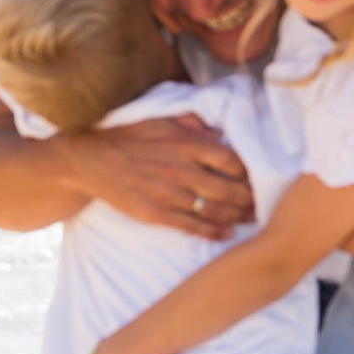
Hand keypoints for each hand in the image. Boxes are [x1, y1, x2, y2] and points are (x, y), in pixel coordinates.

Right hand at [65, 116, 253, 238]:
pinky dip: (212, 231)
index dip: (248, 172)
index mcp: (184, 144)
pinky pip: (191, 226)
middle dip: (249, 199)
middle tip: (263, 204)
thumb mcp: (161, 120)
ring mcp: (167, 193)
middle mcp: (180, 169)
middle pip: (228, 188)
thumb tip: (218, 132)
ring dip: (237, 217)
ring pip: (213, 210)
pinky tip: (226, 233)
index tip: (257, 177)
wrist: (90, 160)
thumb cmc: (128, 137)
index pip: (230, 159)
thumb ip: (192, 125)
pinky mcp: (155, 213)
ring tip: (251, 220)